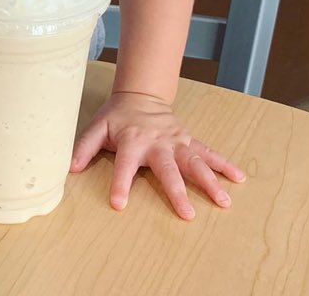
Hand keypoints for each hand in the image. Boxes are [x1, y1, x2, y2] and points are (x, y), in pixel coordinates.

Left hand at [70, 90, 244, 219]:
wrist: (141, 94)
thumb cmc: (117, 116)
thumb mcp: (96, 127)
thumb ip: (83, 146)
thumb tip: (70, 168)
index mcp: (132, 140)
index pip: (125, 164)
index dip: (120, 183)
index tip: (118, 203)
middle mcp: (157, 142)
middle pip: (168, 168)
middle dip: (177, 190)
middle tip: (186, 214)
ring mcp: (176, 141)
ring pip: (195, 162)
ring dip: (209, 181)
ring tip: (223, 201)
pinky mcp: (188, 140)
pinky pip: (208, 152)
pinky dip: (224, 164)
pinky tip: (238, 178)